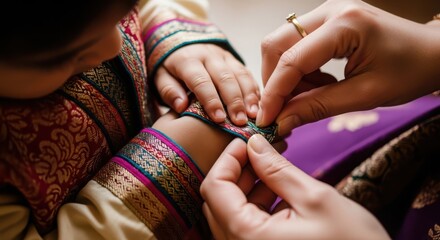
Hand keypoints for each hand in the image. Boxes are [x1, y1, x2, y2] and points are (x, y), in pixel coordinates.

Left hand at [155, 43, 259, 124]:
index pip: (201, 81)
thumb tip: (181, 106)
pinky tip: (259, 105)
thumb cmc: (170, 68)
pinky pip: (246, 73)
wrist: (180, 43)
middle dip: (234, 101)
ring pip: (240, 74)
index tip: (219, 119)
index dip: (211, 101)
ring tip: (253, 115)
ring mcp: (223, 56)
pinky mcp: (233, 59)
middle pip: (225, 78)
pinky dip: (254, 89)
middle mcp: (208, 55)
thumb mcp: (161, 77)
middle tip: (240, 121)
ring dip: (248, 95)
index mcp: (188, 60)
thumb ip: (169, 91)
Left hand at [200, 134, 388, 239]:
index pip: (215, 188)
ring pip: (232, 212)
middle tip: (262, 149)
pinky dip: (257, 204)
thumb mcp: (315, 199)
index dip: (228, 158)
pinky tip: (279, 188)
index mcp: (247, 237)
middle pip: (219, 200)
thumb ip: (277, 170)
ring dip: (248, 185)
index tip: (248, 140)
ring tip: (273, 164)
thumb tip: (254, 143)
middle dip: (238, 170)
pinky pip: (246, 226)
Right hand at [257, 0, 439, 134]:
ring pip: (282, 44)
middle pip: (276, 44)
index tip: (266, 120)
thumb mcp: (364, 95)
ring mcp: (327, 12)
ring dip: (287, 76)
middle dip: (274, 81)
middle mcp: (330, 10)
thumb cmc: (410, 72)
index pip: (292, 60)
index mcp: (345, 25)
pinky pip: (296, 44)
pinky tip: (318, 83)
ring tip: (311, 96)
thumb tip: (281, 121)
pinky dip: (298, 70)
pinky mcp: (327, 21)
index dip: (274, 93)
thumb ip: (317, 107)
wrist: (432, 53)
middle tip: (284, 109)